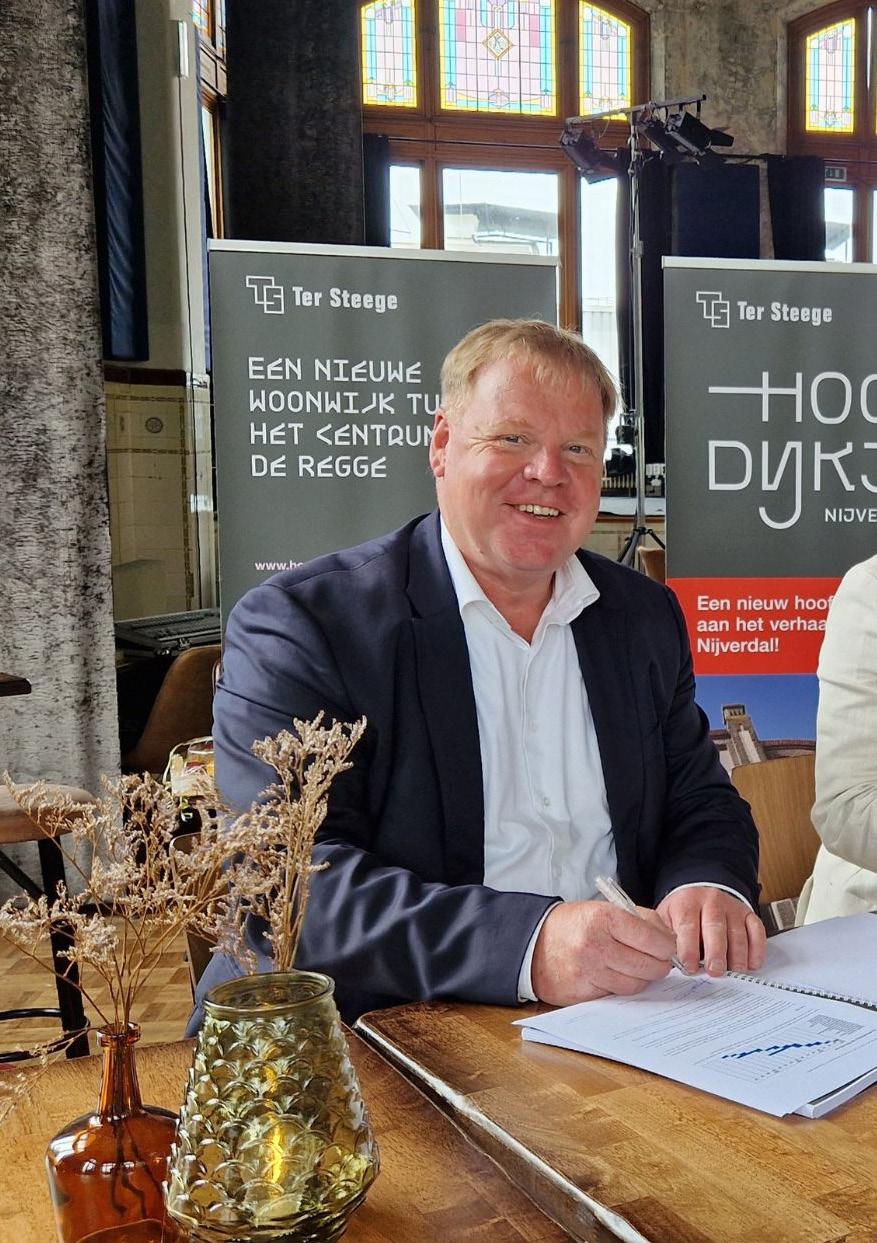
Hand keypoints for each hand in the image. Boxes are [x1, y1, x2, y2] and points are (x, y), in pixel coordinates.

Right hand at [530, 900, 678, 1006]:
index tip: (668, 948)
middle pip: (649, 966)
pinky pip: (616, 995)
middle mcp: (595, 945)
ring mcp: (588, 972)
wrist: (534, 943)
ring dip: (642, 978)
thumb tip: (671, 942)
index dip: (667, 946)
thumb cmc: (576, 924)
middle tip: (659, 961)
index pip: (653, 939)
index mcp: (604, 918)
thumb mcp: (605, 909)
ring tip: (636, 967)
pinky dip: (621, 987)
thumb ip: (641, 921)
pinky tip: (616, 975)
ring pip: (636, 985)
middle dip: (660, 965)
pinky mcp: (582, 993)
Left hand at [656, 887, 765, 976]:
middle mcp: (711, 901)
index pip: (688, 925)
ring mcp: (731, 907)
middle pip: (715, 927)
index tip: (690, 967)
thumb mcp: (667, 919)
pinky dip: (756, 949)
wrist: (700, 894)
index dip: (688, 948)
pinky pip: (757, 931)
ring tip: (733, 971)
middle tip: (714, 971)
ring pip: (737, 931)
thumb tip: (670, 963)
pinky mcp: (748, 914)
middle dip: (715, 952)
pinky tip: (751, 964)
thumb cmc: (683, 913)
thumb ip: (668, 939)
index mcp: (687, 902)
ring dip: (737, 955)